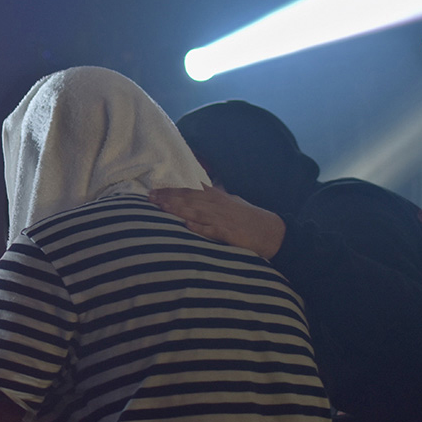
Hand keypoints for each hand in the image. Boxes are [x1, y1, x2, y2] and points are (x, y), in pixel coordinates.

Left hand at [149, 185, 286, 259]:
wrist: (272, 232)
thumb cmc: (250, 218)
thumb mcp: (232, 202)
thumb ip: (216, 196)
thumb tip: (204, 188)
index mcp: (217, 197)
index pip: (190, 190)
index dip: (172, 189)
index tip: (154, 190)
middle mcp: (217, 205)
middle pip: (189, 199)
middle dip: (169, 197)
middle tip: (149, 197)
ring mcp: (223, 218)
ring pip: (196, 211)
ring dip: (178, 209)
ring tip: (162, 207)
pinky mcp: (229, 233)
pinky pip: (212, 230)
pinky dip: (200, 228)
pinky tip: (187, 226)